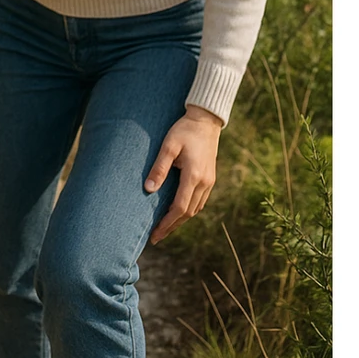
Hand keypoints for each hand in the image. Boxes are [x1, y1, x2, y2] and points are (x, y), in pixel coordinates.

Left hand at [145, 106, 222, 244]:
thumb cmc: (184, 130)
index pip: (180, 208)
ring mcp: (210, 181)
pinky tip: (178, 212)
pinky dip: (188, 210)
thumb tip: (148, 190)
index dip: (167, 223)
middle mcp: (205, 182)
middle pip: (188, 213)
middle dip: (172, 226)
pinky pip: (199, 201)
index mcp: (194, 176)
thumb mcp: (168, 146)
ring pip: (195, 209)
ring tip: (164, 227)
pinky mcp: (210, 178)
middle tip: (156, 237)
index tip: (155, 234)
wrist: (206, 121)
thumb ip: (159, 168)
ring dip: (180, 220)